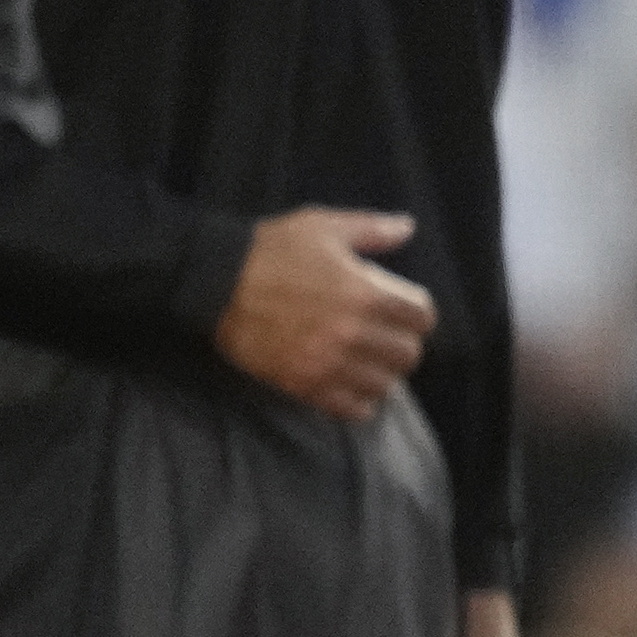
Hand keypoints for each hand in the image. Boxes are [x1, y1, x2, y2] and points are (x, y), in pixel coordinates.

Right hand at [216, 206, 431, 420]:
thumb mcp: (323, 227)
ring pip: (385, 385)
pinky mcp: (303, 385)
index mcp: (365, 293)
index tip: (403, 308)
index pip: (422, 317)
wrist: (214, 282)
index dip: (417, 311)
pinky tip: (351, 383)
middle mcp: (352, 333)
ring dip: (382, 372)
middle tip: (386, 334)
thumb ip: (371, 229)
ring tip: (368, 359)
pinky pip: (352, 409)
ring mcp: (328, 363)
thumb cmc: (270, 250)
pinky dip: (359, 401)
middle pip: (408, 355)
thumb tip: (407, 227)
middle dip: (403, 342)